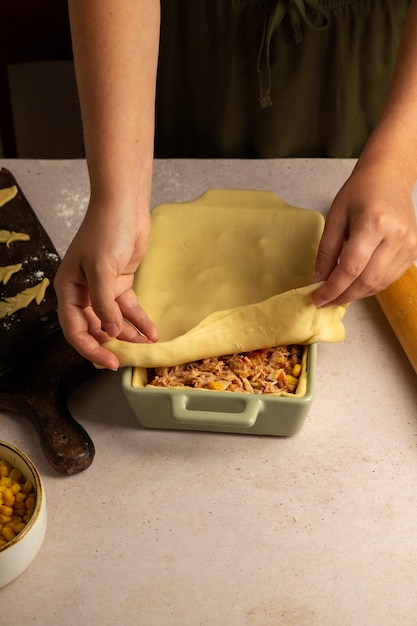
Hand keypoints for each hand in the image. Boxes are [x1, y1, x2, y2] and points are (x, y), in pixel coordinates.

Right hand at [54, 201, 158, 369]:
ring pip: (114, 320)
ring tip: (147, 343)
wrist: (124, 206)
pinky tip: (153, 332)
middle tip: (128, 359)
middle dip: (111, 344)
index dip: (90, 348)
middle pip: (94, 327)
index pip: (74, 329)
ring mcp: (102, 288)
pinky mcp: (120, 282)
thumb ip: (104, 303)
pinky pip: (129, 308)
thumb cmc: (106, 231)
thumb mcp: (102, 268)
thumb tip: (111, 331)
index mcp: (69, 289)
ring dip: (130, 334)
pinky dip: (140, 320)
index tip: (109, 362)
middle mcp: (83, 291)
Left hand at [313, 162, 416, 306]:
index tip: (318, 299)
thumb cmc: (360, 192)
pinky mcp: (413, 251)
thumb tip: (318, 279)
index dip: (333, 288)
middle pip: (367, 280)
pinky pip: (389, 278)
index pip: (351, 267)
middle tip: (326, 301)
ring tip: (338, 294)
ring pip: (380, 283)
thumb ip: (326, 250)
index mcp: (374, 223)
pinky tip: (355, 284)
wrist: (389, 177)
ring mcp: (409, 244)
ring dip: (357, 293)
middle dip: (343, 295)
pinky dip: (371, 286)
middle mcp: (396, 236)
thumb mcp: (335, 216)